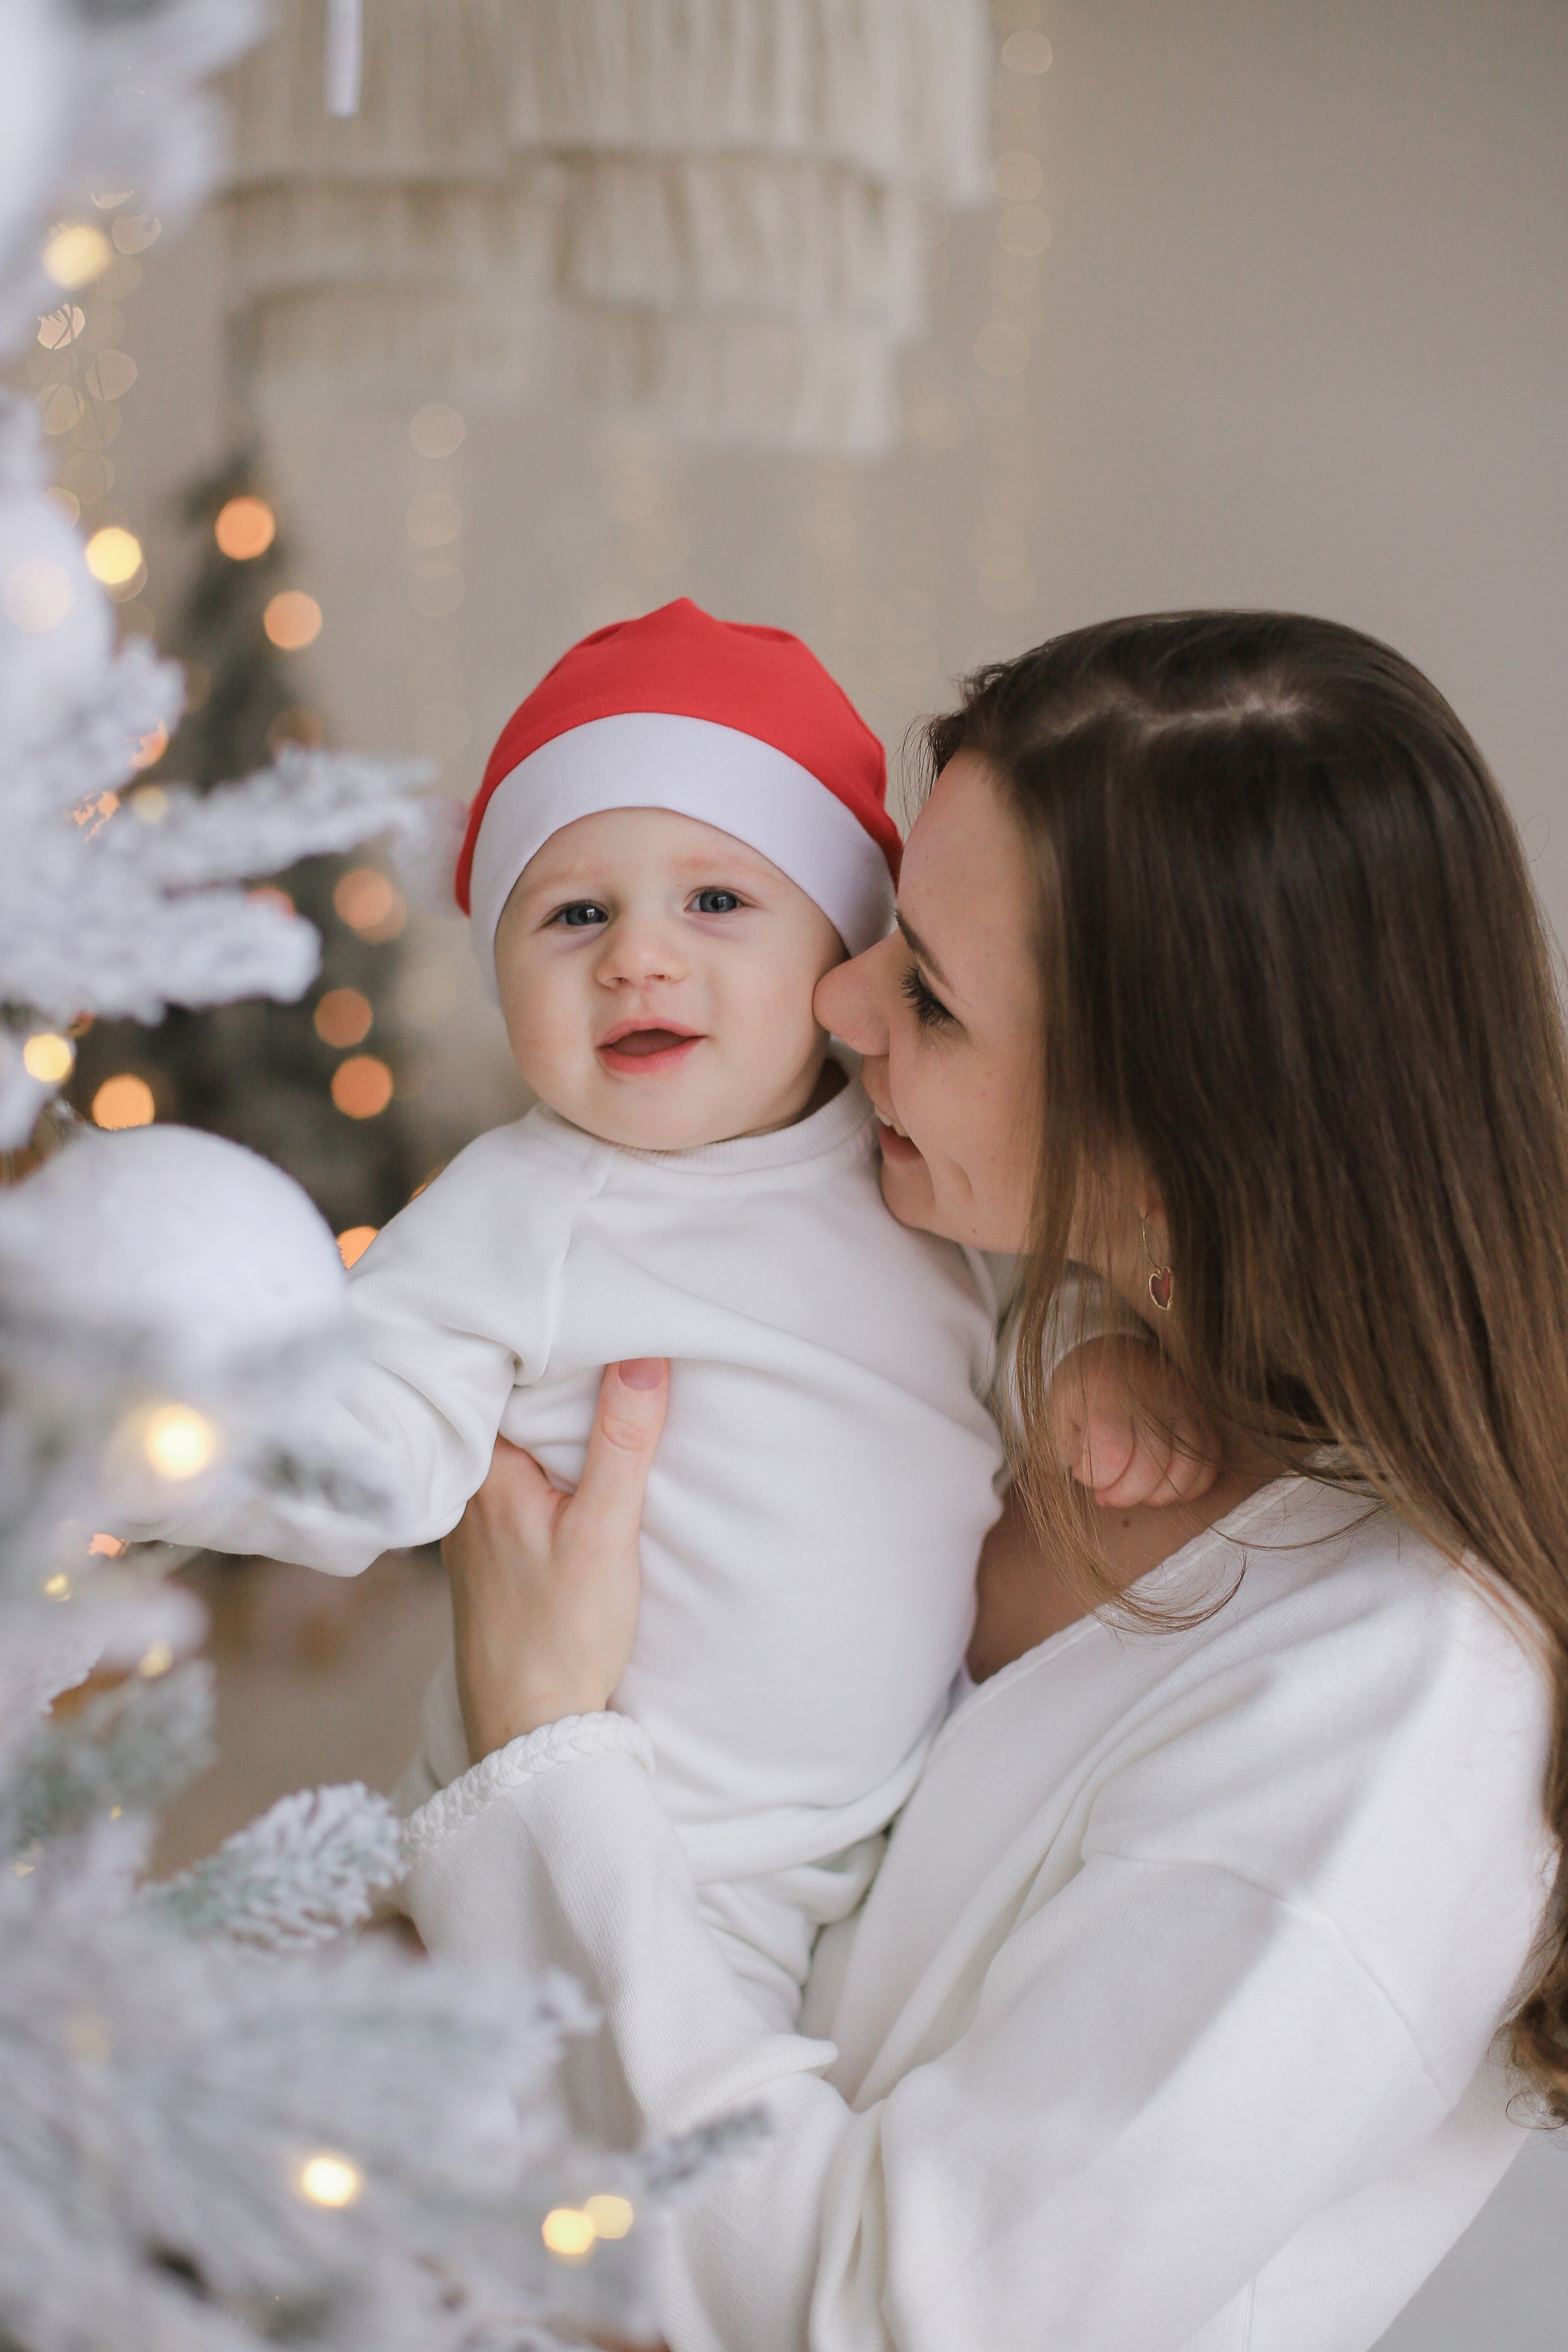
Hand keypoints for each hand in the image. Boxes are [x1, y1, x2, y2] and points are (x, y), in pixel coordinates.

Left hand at [444, 1358, 668, 1761]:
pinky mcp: (492, 1549)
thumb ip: (622, 1443)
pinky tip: (577, 1459)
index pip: (500, 1376)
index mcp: (483, 1472)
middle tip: (603, 1328)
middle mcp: (466, 1489)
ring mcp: (474, 1521)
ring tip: (597, 1379)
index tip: (585, 1305)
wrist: (529, 1729)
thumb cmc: (562, 1635)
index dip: (540, 1338)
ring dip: (548, 1417)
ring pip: (509, 1442)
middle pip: (504, 1406)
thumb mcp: (606, 1531)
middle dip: (548, 1369)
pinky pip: (516, 1478)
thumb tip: (642, 1357)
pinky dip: (545, 1458)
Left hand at [1046, 1335, 1219, 1508]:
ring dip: (1160, 1494)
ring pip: (1186, 1466)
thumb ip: (1076, 1454)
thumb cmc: (1080, 1388)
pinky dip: (1192, 1482)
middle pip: (1150, 1467)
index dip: (1098, 1478)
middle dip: (1126, 1494)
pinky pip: (1210, 1456)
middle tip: (1108, 1494)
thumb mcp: (1059, 1415)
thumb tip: (1102, 1487)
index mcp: (1106, 1397)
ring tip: (1137, 1491)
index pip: (1112, 1455)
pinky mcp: (1199, 1412)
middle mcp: (1149, 1400)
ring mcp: (1180, 1405)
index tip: (1084, 1473)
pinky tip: (1166, 1485)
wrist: (1110, 1347)